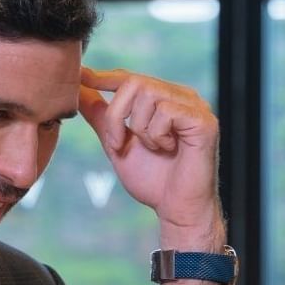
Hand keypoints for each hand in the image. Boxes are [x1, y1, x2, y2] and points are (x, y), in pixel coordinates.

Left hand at [77, 67, 222, 247]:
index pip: (131, 78)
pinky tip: (168, 150)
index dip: (105, 77)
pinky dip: (157, 135)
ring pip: (148, 94)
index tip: (82, 75)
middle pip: (134, 82)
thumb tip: (80, 90)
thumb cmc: (153, 180)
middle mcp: (181, 98)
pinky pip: (166, 111)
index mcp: (164, 100)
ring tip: (152, 149)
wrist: (176, 209)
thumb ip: (102, 117)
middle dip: (116, 115)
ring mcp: (196, 107)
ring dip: (139, 129)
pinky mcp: (204, 120)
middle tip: (117, 144)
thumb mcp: (119, 145)